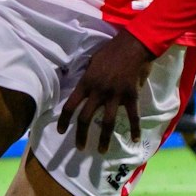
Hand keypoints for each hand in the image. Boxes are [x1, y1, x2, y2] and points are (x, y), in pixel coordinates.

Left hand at [55, 30, 157, 153]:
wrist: (133, 45)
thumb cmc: (111, 50)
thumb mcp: (92, 61)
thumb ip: (87, 76)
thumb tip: (83, 87)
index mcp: (86, 83)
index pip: (70, 105)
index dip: (64, 120)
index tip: (60, 131)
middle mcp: (98, 91)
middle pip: (85, 118)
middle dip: (80, 135)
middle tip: (79, 148)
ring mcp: (115, 95)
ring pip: (107, 122)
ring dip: (103, 139)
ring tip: (101, 151)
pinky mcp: (131, 95)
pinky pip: (133, 116)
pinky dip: (135, 129)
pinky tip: (135, 140)